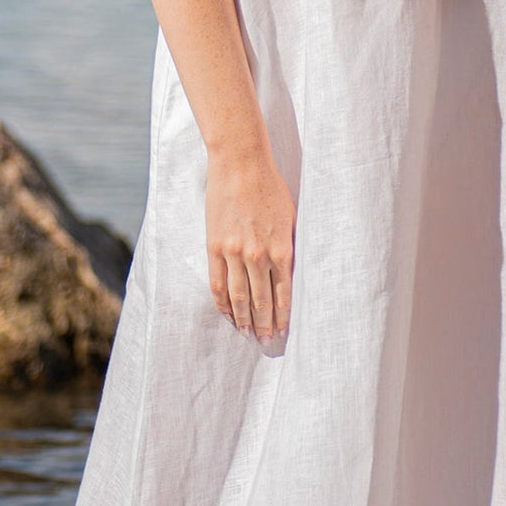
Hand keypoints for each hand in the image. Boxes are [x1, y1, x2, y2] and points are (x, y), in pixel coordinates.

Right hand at [205, 144, 295, 341]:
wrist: (241, 164)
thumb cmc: (270, 187)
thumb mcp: (291, 217)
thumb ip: (290, 246)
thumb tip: (290, 273)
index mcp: (282, 249)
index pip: (284, 294)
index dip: (283, 316)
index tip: (283, 331)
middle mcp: (258, 255)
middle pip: (261, 300)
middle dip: (264, 324)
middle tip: (265, 341)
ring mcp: (234, 253)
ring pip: (238, 296)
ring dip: (243, 318)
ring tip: (246, 333)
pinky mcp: (215, 246)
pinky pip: (217, 282)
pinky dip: (222, 301)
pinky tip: (226, 313)